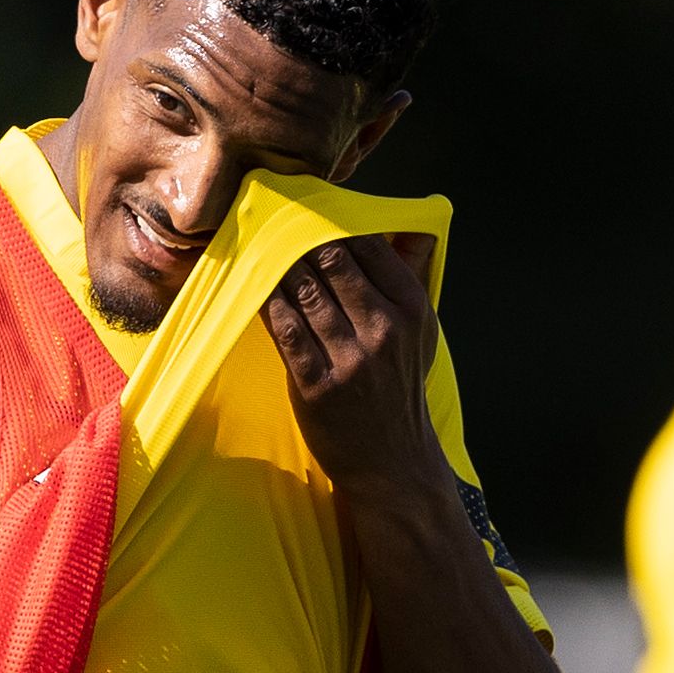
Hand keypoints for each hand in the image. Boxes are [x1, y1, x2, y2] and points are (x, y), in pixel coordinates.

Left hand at [260, 231, 443, 497]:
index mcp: (412, 309)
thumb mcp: (421, 333)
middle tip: (273, 221)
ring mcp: (350, 358)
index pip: (369, 246)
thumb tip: (408, 226)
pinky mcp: (316, 383)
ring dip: (276, 264)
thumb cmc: (400, 389)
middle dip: (298, 237)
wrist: (393, 461)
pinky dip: (266, 302)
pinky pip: (284, 328)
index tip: (308, 211)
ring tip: (257, 246)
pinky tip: (252, 286)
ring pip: (303, 290)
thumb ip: (412, 277)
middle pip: (331, 261)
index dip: (333, 223)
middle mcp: (384, 329)